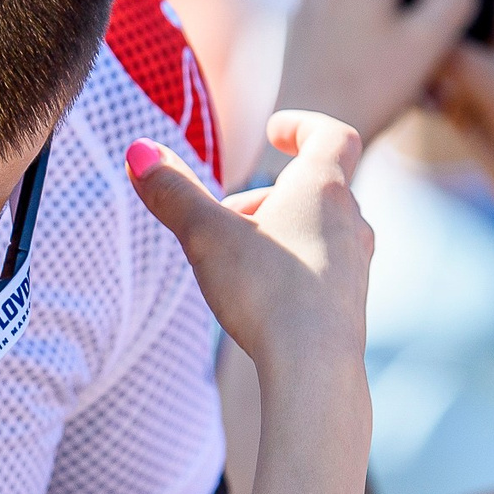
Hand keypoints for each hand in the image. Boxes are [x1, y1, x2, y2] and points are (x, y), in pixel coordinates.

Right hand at [128, 111, 371, 374]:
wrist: (314, 368)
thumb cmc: (265, 291)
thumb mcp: (206, 236)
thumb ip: (173, 193)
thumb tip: (137, 152)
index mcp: (322, 188)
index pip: (330, 136)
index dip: (303, 125)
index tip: (276, 131)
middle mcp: (350, 221)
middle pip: (319, 187)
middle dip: (273, 192)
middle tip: (229, 212)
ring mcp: (356, 264)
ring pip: (322, 229)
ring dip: (283, 229)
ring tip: (241, 254)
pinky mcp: (349, 304)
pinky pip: (324, 267)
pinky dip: (293, 264)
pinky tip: (263, 294)